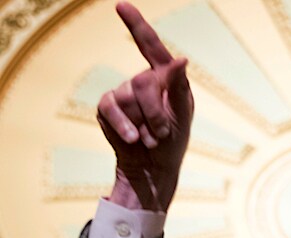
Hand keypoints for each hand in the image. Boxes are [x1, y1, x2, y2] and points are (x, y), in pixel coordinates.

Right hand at [97, 2, 193, 211]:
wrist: (153, 168)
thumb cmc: (173, 141)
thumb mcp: (183, 116)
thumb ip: (179, 88)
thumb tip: (181, 59)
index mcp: (165, 79)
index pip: (150, 47)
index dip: (136, 25)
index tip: (121, 6)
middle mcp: (143, 81)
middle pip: (142, 81)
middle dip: (154, 112)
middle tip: (162, 133)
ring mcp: (122, 93)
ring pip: (127, 97)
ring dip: (143, 124)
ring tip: (150, 138)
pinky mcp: (107, 108)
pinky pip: (110, 108)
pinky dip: (124, 126)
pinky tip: (133, 139)